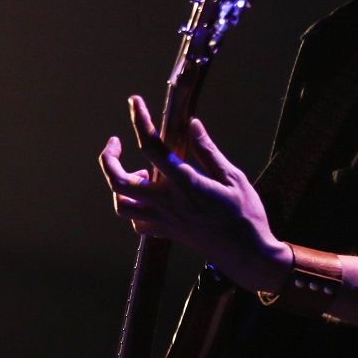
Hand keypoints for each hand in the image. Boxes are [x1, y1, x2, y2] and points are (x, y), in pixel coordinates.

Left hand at [98, 95, 290, 291]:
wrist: (248, 255)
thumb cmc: (246, 215)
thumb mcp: (233, 177)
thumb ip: (208, 151)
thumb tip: (192, 124)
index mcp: (185, 183)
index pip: (151, 147)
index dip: (139, 120)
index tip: (134, 102)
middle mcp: (167, 202)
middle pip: (118, 182)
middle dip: (109, 159)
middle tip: (116, 142)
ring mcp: (163, 220)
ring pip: (121, 205)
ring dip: (119, 184)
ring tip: (138, 172)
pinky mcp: (166, 233)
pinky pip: (137, 222)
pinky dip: (134, 207)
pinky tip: (149, 196)